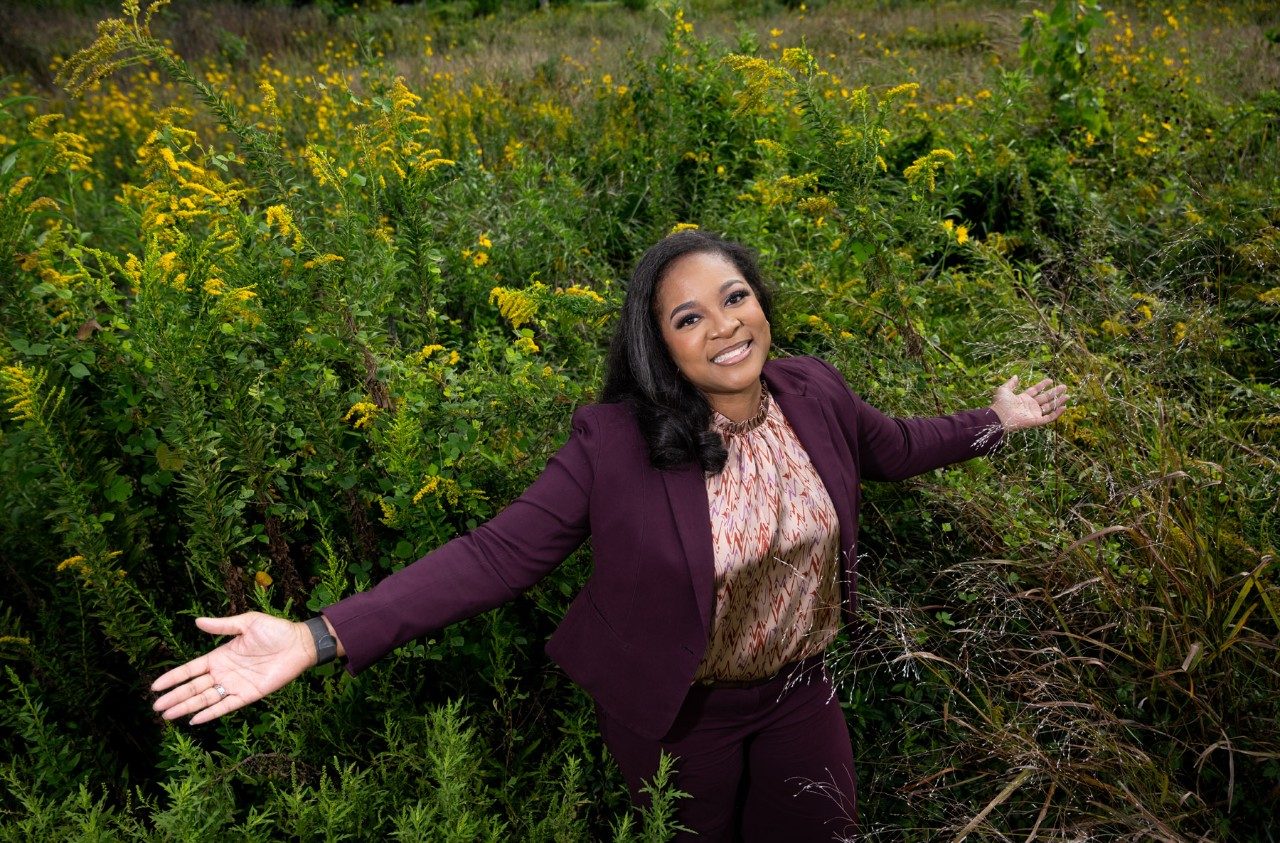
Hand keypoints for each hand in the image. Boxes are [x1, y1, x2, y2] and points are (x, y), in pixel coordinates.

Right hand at [151, 612, 315, 724]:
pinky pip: (226, 706)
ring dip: (187, 707)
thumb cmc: (276, 631)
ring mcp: (236, 685)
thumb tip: (196, 621)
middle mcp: (225, 673)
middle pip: (194, 687)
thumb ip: (222, 625)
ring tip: (167, 715)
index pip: (191, 669)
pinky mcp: (249, 695)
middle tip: (155, 706)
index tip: (155, 686)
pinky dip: (210, 713)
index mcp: (221, 656)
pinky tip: (194, 720)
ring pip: (206, 699)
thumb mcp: (247, 623)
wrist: (300, 643)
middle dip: (175, 696)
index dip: (174, 678)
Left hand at [990, 376, 1069, 431]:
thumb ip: (1011, 383)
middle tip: (1064, 387)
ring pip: (1049, 407)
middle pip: (1045, 398)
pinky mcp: (1036, 421)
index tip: (1050, 380)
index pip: (1035, 390)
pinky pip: (1049, 418)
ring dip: (1058, 402)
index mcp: (1023, 398)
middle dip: (1055, 392)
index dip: (1043, 385)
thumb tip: (1016, 376)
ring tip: (1068, 396)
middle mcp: (1030, 406)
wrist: (999, 417)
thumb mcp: (1004, 390)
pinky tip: (1064, 407)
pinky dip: (1057, 413)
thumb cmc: (1000, 404)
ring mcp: (1033, 413)